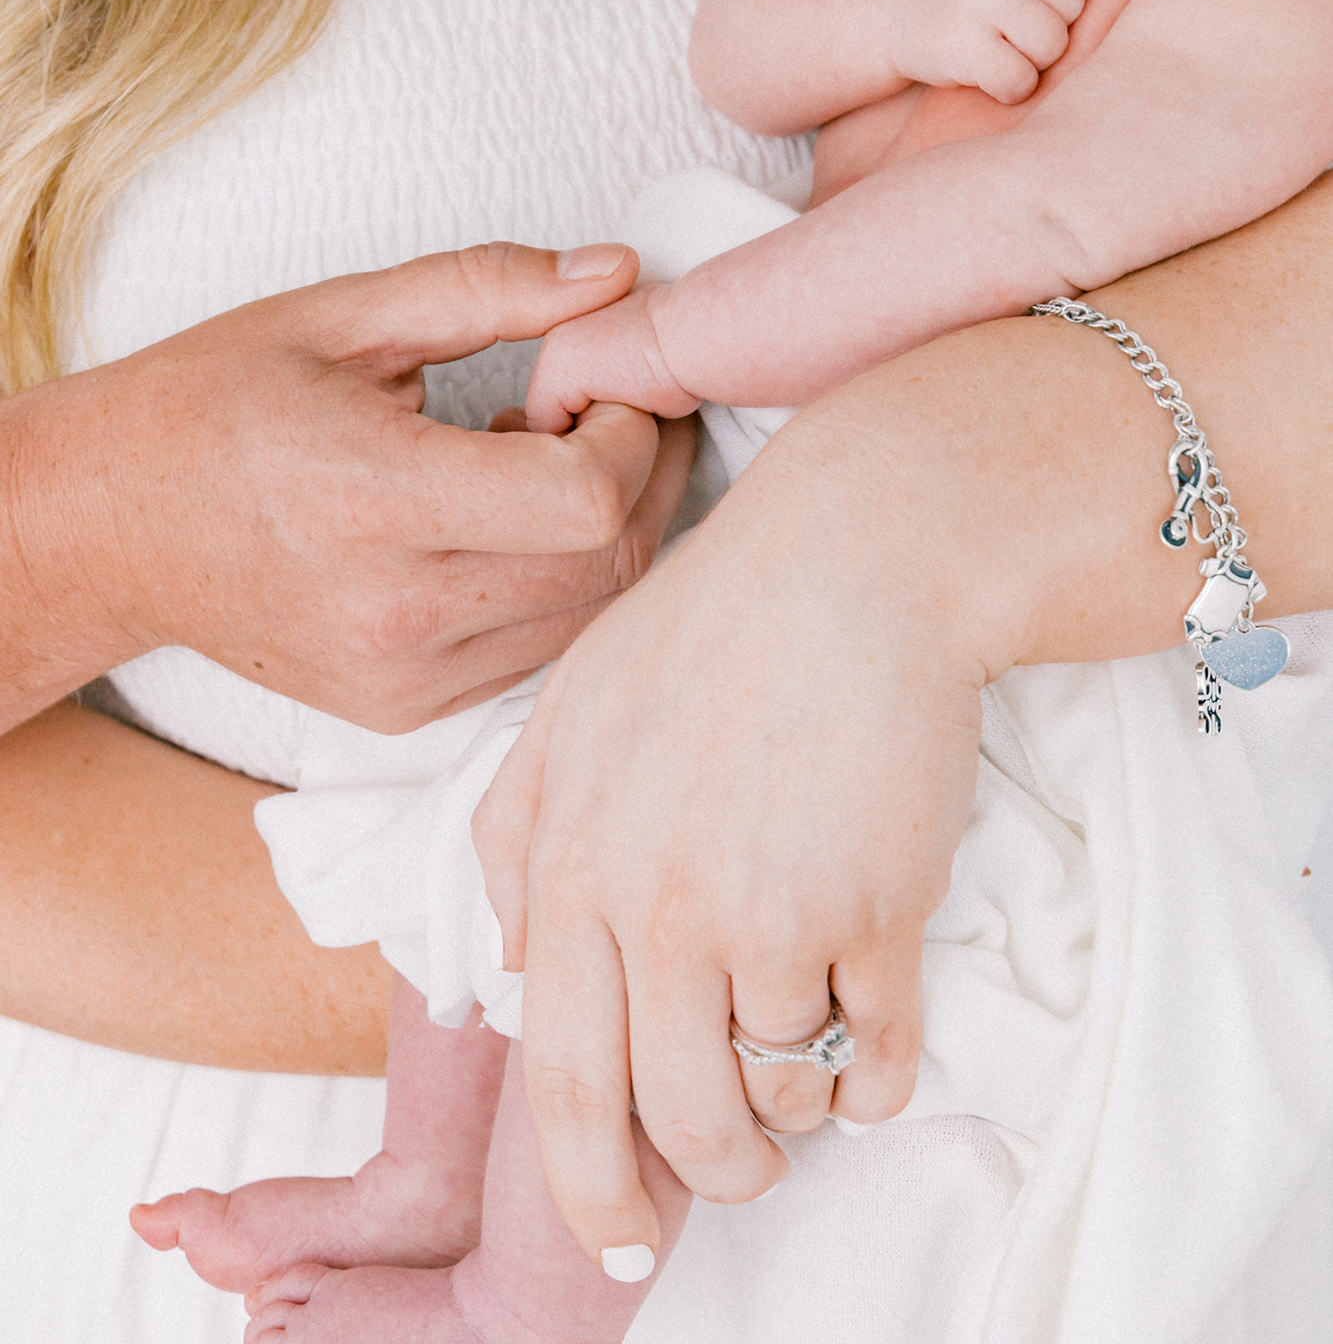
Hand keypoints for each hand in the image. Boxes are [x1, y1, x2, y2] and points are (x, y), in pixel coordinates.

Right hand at [1, 242, 695, 732]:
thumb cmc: (215, 405)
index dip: (631, 430)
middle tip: (606, 405)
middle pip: (610, 561)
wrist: (109, 527)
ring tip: (544, 456)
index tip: (600, 380)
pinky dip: (562, 580)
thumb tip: (617, 274)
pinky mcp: (408, 709)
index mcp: (370, 498)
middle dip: (646, 471)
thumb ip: (490, 287)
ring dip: (611, 529)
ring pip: (592, 615)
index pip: (584, 499)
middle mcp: (394, 612)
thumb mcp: (342, 315)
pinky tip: (505, 519)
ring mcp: (404, 677)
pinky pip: (542, 650)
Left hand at [473, 382, 990, 1264]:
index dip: (589, 1187)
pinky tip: (880, 1057)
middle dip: (713, 1178)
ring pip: (781, 1092)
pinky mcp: (879, 906)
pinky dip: (882, 1079)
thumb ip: (515, 834)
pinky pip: (882, 1052)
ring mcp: (772, 910)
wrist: (859, 556)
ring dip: (798, 1114)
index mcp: (574, 862)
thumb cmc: (716, 623)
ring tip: (809, 1082)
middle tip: (744, 1172)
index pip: (563, 1078)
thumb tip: (518, 973)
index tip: (616, 1244)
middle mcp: (659, 904)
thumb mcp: (574, 705)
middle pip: (676, 1118)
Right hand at [876, 0, 1100, 102]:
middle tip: (1007, 24)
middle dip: (1049, 25)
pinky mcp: (962, 46)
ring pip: (1051, 46)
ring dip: (1031, 59)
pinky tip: (986, 71)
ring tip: (998, 46)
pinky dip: (1010, 87)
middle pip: (1072, 6)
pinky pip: (1020, 81)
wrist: (887, 8)